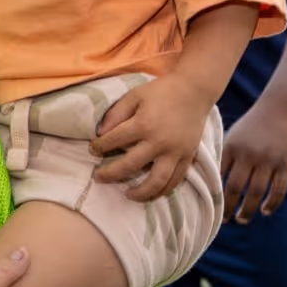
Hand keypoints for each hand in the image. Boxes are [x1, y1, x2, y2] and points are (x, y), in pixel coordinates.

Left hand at [89, 74, 214, 201]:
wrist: (194, 91)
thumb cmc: (161, 92)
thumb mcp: (134, 95)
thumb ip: (116, 113)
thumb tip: (100, 133)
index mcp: (144, 124)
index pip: (114, 140)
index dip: (99, 147)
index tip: (92, 150)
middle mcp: (159, 142)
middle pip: (131, 166)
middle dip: (110, 174)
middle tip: (98, 178)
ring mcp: (175, 152)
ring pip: (157, 181)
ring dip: (141, 192)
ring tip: (128, 195)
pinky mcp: (188, 157)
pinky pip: (176, 180)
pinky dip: (163, 190)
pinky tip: (151, 192)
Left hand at [219, 99, 286, 223]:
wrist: (281, 108)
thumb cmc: (252, 125)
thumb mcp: (233, 136)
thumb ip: (224, 157)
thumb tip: (210, 183)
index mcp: (232, 147)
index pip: (218, 177)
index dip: (214, 195)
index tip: (209, 208)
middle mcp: (249, 155)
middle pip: (235, 189)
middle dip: (228, 208)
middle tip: (225, 221)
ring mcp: (269, 160)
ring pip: (256, 193)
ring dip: (247, 211)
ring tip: (241, 220)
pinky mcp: (286, 164)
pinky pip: (278, 190)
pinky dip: (271, 204)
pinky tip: (265, 211)